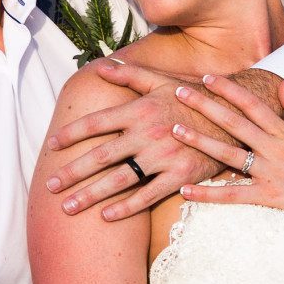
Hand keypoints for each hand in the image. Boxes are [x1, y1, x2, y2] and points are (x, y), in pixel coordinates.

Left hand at [43, 60, 227, 220]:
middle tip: (50, 186)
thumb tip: (101, 67)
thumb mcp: (163, 81)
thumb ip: (130, 75)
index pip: (96, 123)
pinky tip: (106, 216)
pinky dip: (126, 207)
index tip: (51, 147)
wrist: (234, 116)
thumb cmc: (193, 98)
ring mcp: (163, 156)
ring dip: (90, 195)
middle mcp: (148, 133)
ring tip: (68, 207)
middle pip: (101, 156)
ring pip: (119, 179)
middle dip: (72, 172)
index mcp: (140, 109)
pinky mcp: (180, 175)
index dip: (71, 135)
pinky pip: (148, 195)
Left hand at [172, 77, 283, 241]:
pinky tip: (185, 191)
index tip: (208, 77)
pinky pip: (233, 195)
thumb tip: (283, 85)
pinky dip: (208, 194)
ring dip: (200, 142)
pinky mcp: (268, 196)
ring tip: (175, 131)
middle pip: (234, 122)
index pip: (252, 104)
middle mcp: (275, 148)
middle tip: (180, 92)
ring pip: (229, 154)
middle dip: (205, 105)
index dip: (229, 89)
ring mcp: (270, 172)